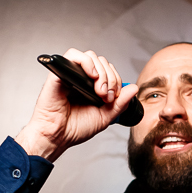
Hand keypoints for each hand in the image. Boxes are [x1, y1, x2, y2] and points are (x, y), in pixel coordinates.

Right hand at [14, 48, 138, 161]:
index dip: (115, 80)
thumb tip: (134, 88)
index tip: (114, 97)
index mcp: (90, 86)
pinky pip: (72, 55)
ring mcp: (69, 74)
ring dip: (101, 72)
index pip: (108, 70)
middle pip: (102, 62)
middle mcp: (80, 78)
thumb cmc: (74, 128)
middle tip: (106, 96)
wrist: (57, 136)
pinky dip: (87, 62)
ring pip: (90, 56)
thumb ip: (120, 103)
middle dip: (110, 78)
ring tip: (99, 91)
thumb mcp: (105, 116)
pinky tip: (92, 76)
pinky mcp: (58, 73)